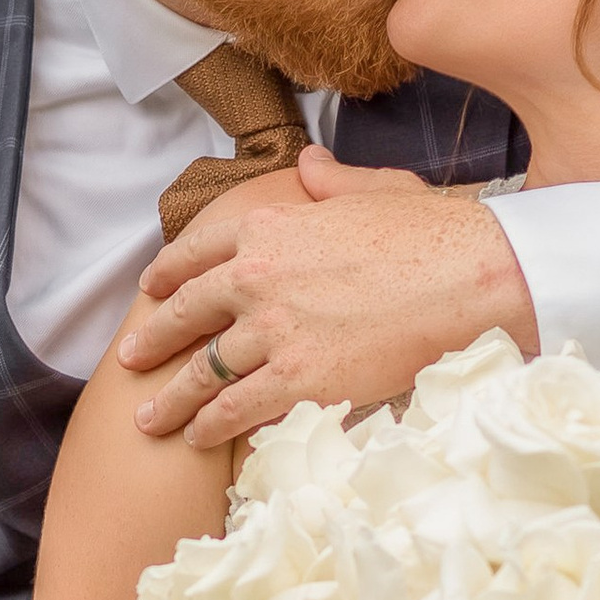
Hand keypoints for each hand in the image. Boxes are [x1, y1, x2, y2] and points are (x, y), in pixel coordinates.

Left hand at [115, 143, 535, 446]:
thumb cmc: (433, 230)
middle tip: (130, 357)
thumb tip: (309, 161)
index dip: (168, 272)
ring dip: (173, 399)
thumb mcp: (375, 187)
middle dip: (155, 339)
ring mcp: (274, 330)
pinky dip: (211, 426)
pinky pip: (237, 409)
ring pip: (204, 371)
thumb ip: (331, 179)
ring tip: (150, 419)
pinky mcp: (299, 378)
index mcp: (270, 226)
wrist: (469, 275)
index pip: (199, 251)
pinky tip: (197, 438)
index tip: (151, 289)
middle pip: (188, 313)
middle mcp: (258, 276)